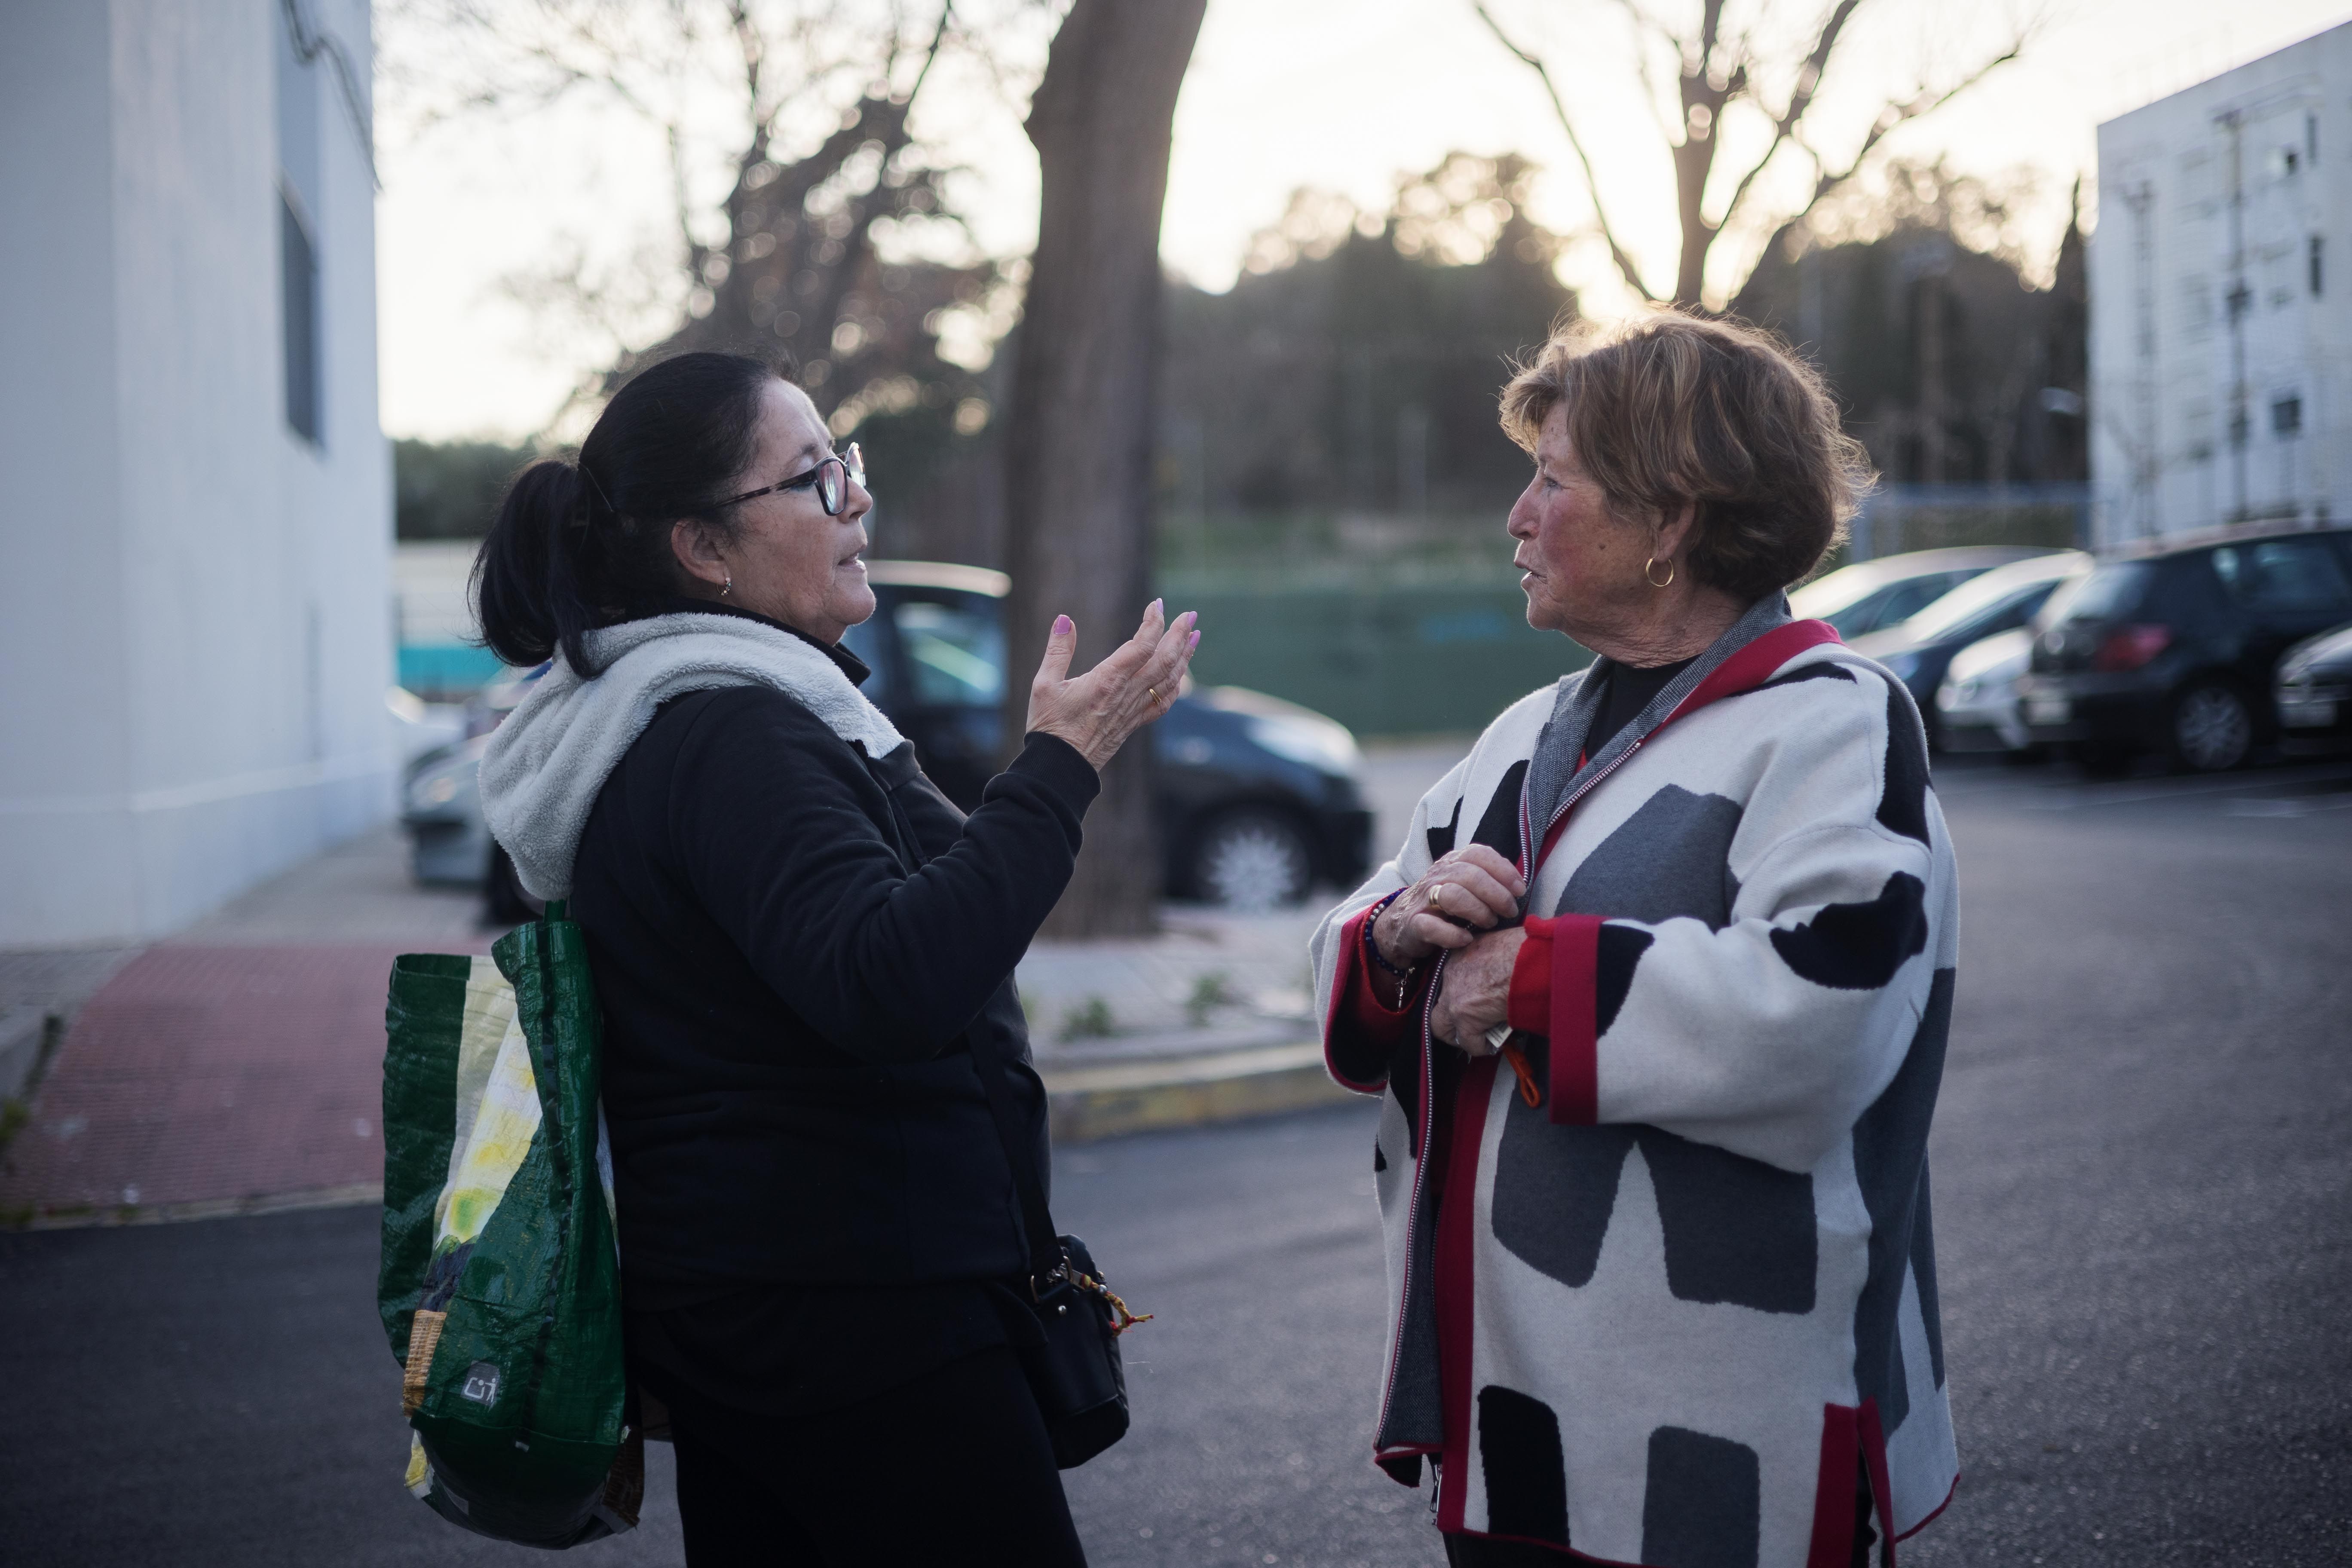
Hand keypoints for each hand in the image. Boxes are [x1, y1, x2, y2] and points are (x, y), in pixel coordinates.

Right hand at [1024, 600, 1199, 769]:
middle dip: (1179, 635)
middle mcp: (1126, 694)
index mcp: (1107, 680)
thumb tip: (1065, 619)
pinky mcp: (1133, 723)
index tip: (1157, 605)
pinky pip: (1163, 703)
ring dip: (1184, 657)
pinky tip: (1180, 676)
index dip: (1153, 622)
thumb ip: (1057, 650)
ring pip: (1168, 680)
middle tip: (1190, 615)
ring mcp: (1133, 710)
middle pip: (1163, 660)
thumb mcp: (1044, 684)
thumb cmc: (1049, 726)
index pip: (1141, 645)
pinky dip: (1176, 686)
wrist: (1060, 768)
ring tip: (1193, 636)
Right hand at [1372, 846, 1525, 967]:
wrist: (1399, 926)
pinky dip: (1453, 935)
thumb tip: (1518, 882)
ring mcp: (1423, 900)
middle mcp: (1436, 876)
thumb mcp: (1463, 885)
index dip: (1503, 869)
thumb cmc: (1442, 906)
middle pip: (1469, 874)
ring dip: (1478, 911)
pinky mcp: (1413, 924)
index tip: (1520, 889)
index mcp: (1451, 863)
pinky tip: (1467, 940)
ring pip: (1452, 895)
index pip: (1478, 854)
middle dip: (1496, 893)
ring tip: (1490, 923)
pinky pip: (1431, 927)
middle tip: (1510, 911)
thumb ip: (1487, 878)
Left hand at [1430, 926, 1524, 1053]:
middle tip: (1470, 1024)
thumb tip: (1499, 973)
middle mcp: (1450, 976)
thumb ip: (1489, 959)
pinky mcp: (1467, 1019)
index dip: (1462, 995)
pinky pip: (1469, 1043)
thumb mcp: (1498, 944)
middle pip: (1437, 1005)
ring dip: (1461, 1035)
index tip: (1476, 1000)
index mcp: (1458, 956)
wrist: (1531, 961)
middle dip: (1451, 1019)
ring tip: (1479, 1037)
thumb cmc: (1524, 948)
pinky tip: (1495, 1045)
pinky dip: (1482, 1047)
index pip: (1449, 980)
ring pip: (1442, 1028)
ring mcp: (1454, 999)